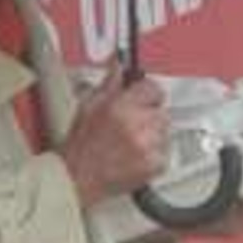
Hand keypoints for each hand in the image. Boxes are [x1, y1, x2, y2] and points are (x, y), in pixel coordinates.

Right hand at [61, 74, 170, 206]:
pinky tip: (135, 155)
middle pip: (161, 111)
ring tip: (132, 142)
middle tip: (132, 124)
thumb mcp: (88, 106)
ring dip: (153, 134)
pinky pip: (165, 152)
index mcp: (121, 107)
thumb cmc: (80, 146)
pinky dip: (154, 154)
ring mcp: (148, 147)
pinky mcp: (154, 165)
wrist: (77, 178)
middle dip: (149, 115)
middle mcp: (137, 126)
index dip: (147, 92)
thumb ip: (110, 83)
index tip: (144, 97)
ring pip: (165, 131)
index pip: (153, 88)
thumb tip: (118, 63)